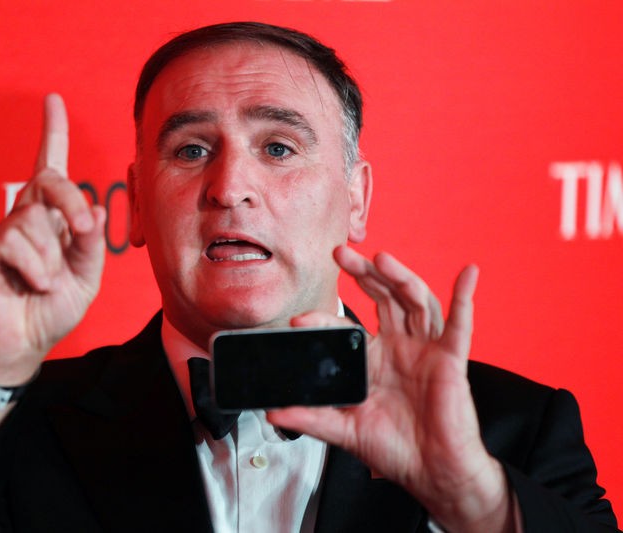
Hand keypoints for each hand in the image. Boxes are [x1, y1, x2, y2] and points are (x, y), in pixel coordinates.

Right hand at [0, 94, 105, 384]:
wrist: (21, 348)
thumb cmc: (52, 311)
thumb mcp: (85, 279)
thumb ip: (90, 246)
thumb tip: (95, 207)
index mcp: (51, 221)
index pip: (50, 169)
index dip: (52, 134)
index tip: (53, 100)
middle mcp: (25, 219)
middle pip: (48, 180)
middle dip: (70, 199)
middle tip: (83, 227)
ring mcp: (1, 232)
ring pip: (33, 217)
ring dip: (51, 256)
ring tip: (46, 284)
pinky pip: (13, 240)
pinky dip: (34, 266)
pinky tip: (33, 285)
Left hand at [268, 246, 516, 531]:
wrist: (430, 472)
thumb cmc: (393, 448)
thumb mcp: (344, 430)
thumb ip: (311, 418)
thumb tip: (273, 413)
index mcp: (373, 358)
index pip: (347, 326)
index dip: (325, 319)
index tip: (299, 319)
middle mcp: (399, 346)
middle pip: (383, 298)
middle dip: (363, 273)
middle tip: (340, 253)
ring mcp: (425, 349)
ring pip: (414, 302)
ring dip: (400, 277)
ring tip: (381, 258)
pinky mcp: (451, 360)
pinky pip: (461, 325)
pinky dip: (464, 297)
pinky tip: (468, 274)